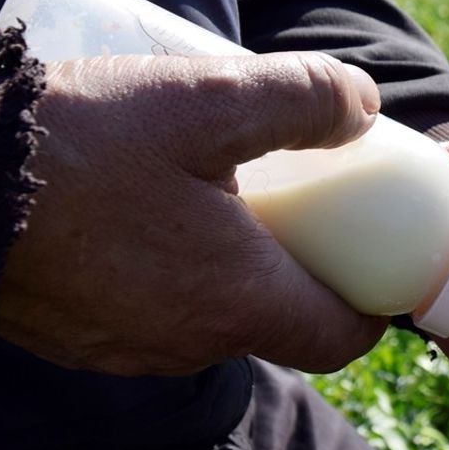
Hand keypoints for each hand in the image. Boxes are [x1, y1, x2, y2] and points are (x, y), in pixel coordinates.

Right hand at [0, 52, 389, 375]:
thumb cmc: (75, 147)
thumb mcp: (204, 100)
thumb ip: (301, 99)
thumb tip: (363, 102)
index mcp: (240, 303)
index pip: (342, 339)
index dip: (371, 305)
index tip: (373, 259)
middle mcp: (192, 344)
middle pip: (281, 323)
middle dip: (303, 272)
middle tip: (302, 207)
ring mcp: (130, 350)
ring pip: (216, 319)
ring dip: (235, 271)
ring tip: (226, 199)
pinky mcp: (82, 339)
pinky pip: (157, 315)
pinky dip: (177, 277)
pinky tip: (155, 217)